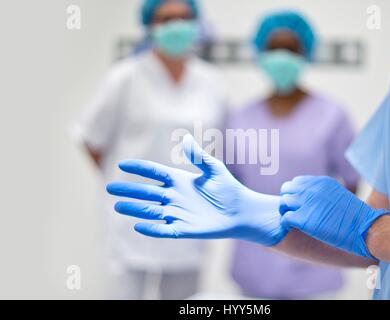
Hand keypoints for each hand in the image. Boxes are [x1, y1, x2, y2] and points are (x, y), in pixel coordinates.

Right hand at [106, 134, 285, 245]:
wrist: (241, 211)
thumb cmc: (228, 188)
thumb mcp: (213, 169)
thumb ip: (198, 156)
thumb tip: (185, 138)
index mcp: (179, 180)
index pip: (154, 173)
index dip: (139, 168)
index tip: (123, 165)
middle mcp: (174, 197)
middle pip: (146, 192)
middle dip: (128, 190)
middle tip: (109, 187)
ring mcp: (178, 213)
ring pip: (150, 211)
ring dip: (134, 208)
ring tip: (117, 205)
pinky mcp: (184, 229)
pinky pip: (164, 230)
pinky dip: (151, 229)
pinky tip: (138, 226)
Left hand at [280, 176, 389, 257]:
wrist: (365, 228)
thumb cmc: (355, 216)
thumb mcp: (338, 195)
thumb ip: (323, 194)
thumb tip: (311, 200)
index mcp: (320, 182)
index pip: (296, 182)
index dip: (295, 193)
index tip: (299, 203)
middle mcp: (311, 189)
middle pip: (286, 189)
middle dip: (287, 200)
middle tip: (293, 211)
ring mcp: (306, 203)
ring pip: (283, 203)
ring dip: (285, 212)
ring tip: (293, 221)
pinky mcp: (303, 219)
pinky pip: (284, 218)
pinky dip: (286, 224)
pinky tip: (293, 228)